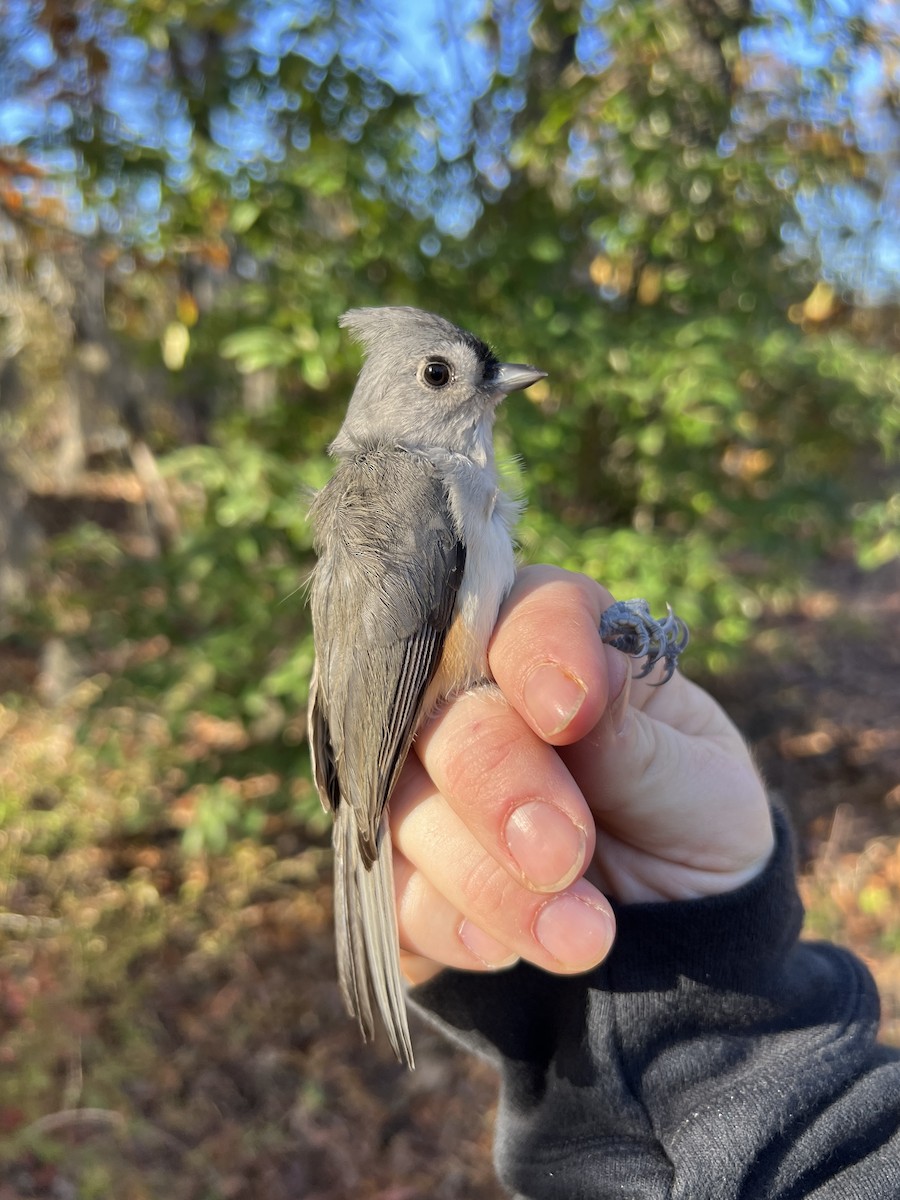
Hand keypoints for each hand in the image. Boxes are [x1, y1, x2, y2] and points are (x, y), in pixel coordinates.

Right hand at [390, 565, 773, 984]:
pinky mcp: (401, 867)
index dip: (538, 654)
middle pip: (440, 708)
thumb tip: (580, 693)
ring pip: (401, 805)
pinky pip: (385, 891)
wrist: (674, 929)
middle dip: (498, 783)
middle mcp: (472, 698)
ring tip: (581, 936)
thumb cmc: (691, 822)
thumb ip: (637, 738)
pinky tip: (501, 954)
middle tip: (564, 854)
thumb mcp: (701, 782)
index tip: (573, 713)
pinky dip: (445, 925)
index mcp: (558, 647)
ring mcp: (422, 782)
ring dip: (485, 878)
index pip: (525, 614)